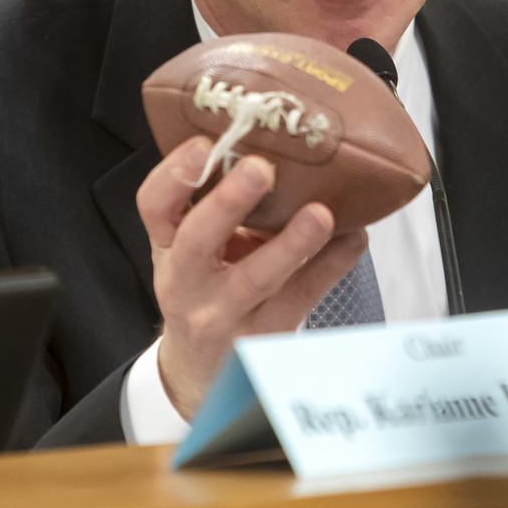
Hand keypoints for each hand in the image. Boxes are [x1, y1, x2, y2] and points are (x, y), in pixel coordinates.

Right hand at [136, 136, 368, 420]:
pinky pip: (301, 298)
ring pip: (254, 279)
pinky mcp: (263, 337)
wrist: (200, 369)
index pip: (153, 206)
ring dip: (290, 244)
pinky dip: (331, 266)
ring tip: (321, 214)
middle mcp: (186, 281)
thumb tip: (276, 138)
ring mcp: (222, 315)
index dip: (174, 175)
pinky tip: (354, 238)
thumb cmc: (206, 287)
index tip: (203, 145)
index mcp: (166, 245)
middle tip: (260, 168)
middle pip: (195, 242)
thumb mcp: (194, 247)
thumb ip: (217, 203)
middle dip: (227, 204)